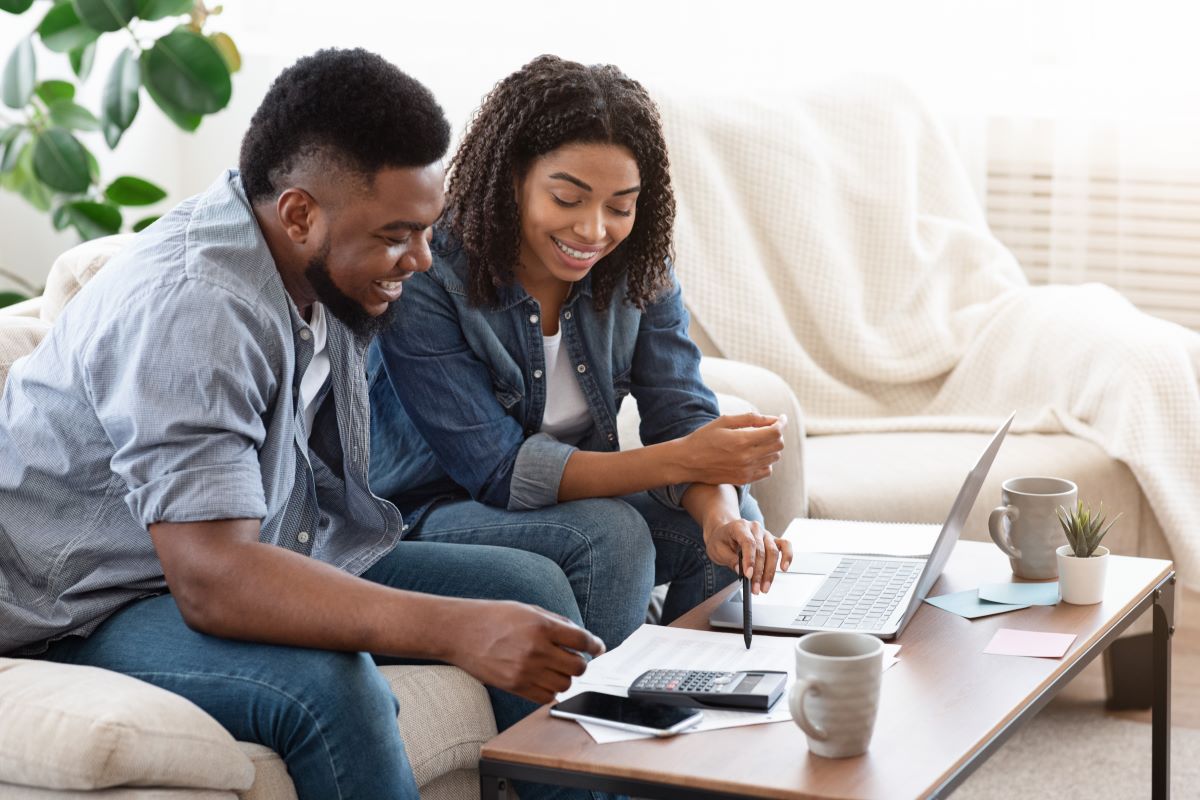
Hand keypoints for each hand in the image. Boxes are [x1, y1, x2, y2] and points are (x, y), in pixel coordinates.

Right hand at [448, 601, 604, 703]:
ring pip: (565, 684)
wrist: (460, 632)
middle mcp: (536, 650)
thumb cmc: (493, 617)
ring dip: (565, 677)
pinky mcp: (514, 686)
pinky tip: (544, 679)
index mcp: (541, 626)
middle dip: (581, 663)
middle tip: (574, 658)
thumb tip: (581, 636)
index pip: (582, 640)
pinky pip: (546, 697)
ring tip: (555, 668)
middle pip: (578, 666)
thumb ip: (556, 622)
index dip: (595, 645)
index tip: (598, 648)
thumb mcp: (528, 610)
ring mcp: (525, 671)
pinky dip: (550, 691)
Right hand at [673, 413, 785, 485]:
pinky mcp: (743, 479)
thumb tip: (773, 419)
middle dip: (777, 434)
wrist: (687, 462)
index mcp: (742, 440)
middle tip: (768, 428)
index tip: (781, 418)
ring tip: (760, 440)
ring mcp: (746, 471)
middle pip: (778, 445)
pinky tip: (756, 454)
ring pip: (774, 458)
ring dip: (772, 447)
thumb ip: (751, 418)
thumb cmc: (704, 437)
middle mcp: (747, 457)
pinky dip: (766, 461)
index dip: (782, 423)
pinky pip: (767, 471)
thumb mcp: (724, 421)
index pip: (775, 432)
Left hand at [703, 518, 792, 593]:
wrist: (724, 532)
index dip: (750, 560)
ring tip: (765, 587)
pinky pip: (785, 545)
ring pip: (773, 552)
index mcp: (740, 527)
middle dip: (759, 572)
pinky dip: (787, 556)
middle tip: (756, 589)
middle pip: (762, 550)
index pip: (748, 543)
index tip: (748, 575)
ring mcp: (765, 533)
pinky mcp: (772, 540)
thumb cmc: (721, 540)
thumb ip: (729, 559)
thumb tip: (740, 571)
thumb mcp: (717, 550)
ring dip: (770, 572)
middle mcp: (755, 528)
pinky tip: (784, 568)